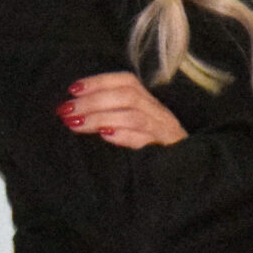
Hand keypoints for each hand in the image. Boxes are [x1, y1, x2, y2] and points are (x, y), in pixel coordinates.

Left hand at [58, 72, 185, 149]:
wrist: (186, 170)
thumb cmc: (152, 146)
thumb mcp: (134, 126)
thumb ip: (113, 114)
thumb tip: (75, 111)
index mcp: (149, 103)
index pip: (126, 82)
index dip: (99, 82)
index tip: (72, 89)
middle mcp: (159, 112)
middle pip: (128, 97)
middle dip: (93, 101)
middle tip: (66, 111)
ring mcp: (164, 131)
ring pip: (134, 116)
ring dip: (101, 118)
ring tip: (76, 124)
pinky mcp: (167, 150)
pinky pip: (146, 139)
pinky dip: (124, 136)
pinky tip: (105, 136)